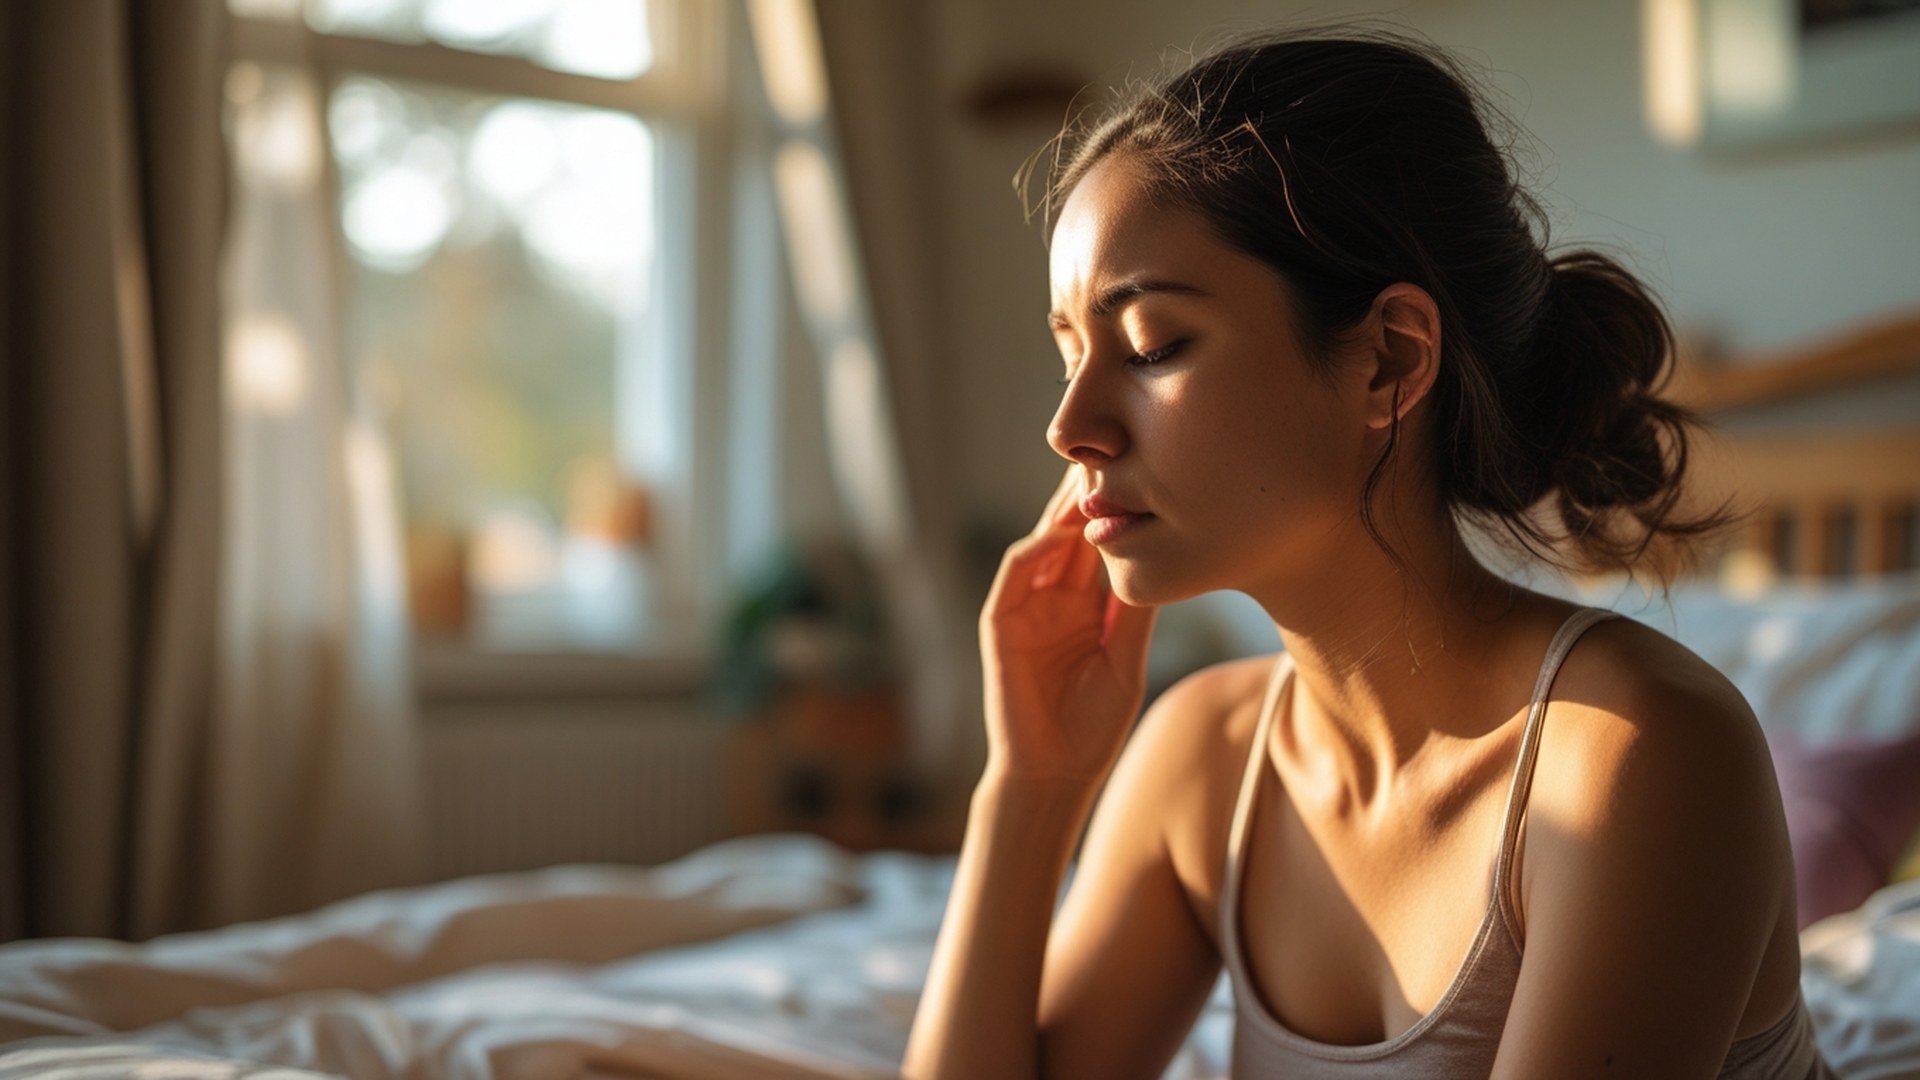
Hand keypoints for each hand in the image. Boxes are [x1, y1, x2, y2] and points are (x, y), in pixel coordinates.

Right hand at [979, 467, 1159, 787]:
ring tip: (1086, 479)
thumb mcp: (1125, 659)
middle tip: (1110, 451)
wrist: (1054, 772)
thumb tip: (1163, 555)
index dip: (1115, 511)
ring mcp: (1025, 607)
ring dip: (1061, 512)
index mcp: (1085, 605)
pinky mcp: (1001, 623)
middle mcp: (1054, 598)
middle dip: (1086, 495)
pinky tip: (1057, 534)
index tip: (1142, 473)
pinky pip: (1014, 575)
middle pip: (1070, 533)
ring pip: (1043, 544)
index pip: (1099, 544)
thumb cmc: (1093, 726)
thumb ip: (1134, 612)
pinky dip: (1034, 551)